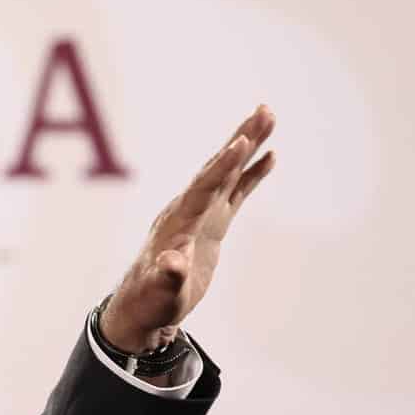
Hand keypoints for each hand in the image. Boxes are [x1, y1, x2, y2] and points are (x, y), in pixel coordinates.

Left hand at [101, 105, 275, 351]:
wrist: (144, 305)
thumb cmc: (151, 300)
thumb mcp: (161, 292)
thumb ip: (168, 276)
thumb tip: (173, 263)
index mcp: (178, 222)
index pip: (203, 187)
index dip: (223, 165)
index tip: (242, 140)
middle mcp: (188, 209)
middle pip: (218, 168)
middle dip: (242, 139)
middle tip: (264, 110)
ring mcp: (201, 214)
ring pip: (229, 172)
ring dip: (249, 145)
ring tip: (269, 116)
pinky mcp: (211, 223)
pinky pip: (235, 191)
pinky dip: (252, 173)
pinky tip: (270, 155)